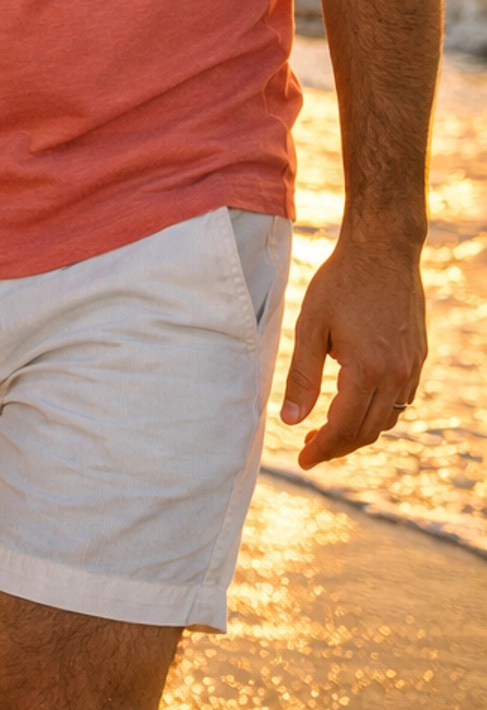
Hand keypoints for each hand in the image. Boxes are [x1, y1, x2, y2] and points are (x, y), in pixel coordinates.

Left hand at [280, 226, 426, 466]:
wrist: (384, 249)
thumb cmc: (341, 282)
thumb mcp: (310, 326)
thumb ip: (302, 376)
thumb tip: (291, 421)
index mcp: (367, 369)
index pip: (343, 428)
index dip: (322, 449)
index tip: (303, 460)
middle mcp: (396, 375)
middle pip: (367, 432)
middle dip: (337, 447)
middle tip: (309, 448)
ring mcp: (412, 367)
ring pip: (387, 420)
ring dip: (358, 432)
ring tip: (328, 428)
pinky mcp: (418, 357)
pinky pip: (401, 400)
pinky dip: (378, 412)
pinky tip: (356, 403)